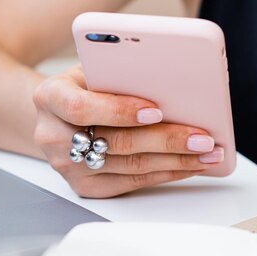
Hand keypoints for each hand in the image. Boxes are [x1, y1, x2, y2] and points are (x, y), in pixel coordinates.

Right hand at [32, 65, 223, 197]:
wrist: (56, 113)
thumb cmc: (83, 85)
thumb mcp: (91, 68)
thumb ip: (118, 72)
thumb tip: (170, 77)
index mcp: (50, 97)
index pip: (82, 108)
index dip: (120, 110)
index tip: (156, 109)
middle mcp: (53, 136)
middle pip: (115, 142)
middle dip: (166, 139)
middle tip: (202, 136)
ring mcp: (68, 167)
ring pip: (130, 166)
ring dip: (175, 160)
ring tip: (206, 152)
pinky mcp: (85, 187)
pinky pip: (132, 182)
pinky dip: (166, 173)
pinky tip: (188, 164)